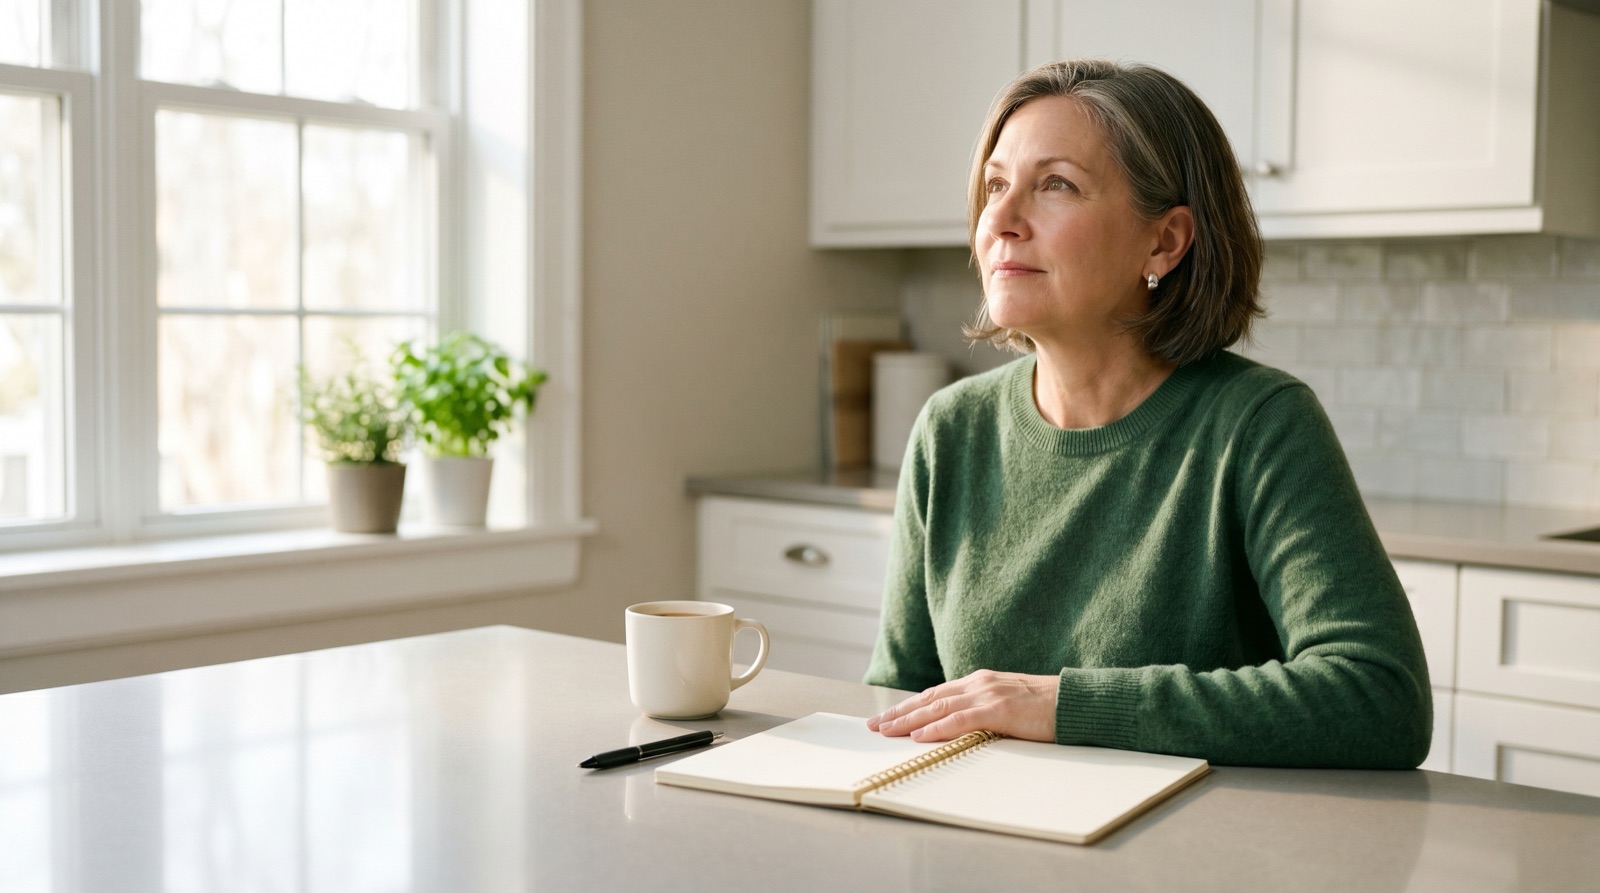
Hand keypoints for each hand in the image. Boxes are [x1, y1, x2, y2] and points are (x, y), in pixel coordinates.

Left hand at [866, 670, 1058, 742]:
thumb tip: (958, 728)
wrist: (1076, 702)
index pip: (935, 694)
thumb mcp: (1008, 705)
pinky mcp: (1000, 709)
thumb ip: (983, 711)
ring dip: (908, 720)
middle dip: (899, 712)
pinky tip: (919, 736)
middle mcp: (979, 683)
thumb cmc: (1046, 708)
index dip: (909, 706)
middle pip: (929, 698)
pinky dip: (937, 727)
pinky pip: (961, 719)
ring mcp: (988, 694)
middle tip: (873, 725)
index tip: (886, 717)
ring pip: (938, 707)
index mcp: (980, 682)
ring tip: (886, 731)